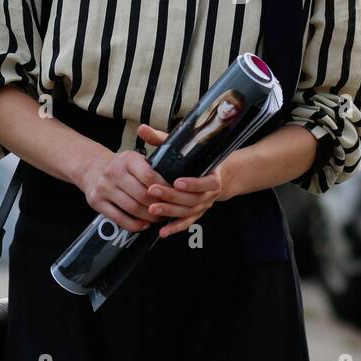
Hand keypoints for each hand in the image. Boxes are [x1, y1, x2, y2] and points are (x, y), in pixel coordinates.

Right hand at [76, 143, 167, 234]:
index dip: (164, 189)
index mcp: (127, 159)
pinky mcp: (96, 202)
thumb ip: (150, 170)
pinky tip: (143, 225)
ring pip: (132, 208)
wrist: (91, 167)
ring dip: (148, 217)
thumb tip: (173, 187)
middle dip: (158, 206)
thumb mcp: (134, 159)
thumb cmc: (120, 166)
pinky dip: (134, 225)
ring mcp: (103, 188)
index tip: (173, 196)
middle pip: (142, 195)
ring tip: (158, 219)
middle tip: (168, 212)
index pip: (149, 176)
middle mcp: (114, 172)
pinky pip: (119, 218)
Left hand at [136, 124, 233, 238]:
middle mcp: (209, 193)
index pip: (207, 182)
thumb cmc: (195, 158)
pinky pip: (186, 223)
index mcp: (212, 175)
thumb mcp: (182, 146)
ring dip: (170, 212)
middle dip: (173, 196)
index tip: (177, 181)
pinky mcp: (196, 214)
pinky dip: (175, 228)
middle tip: (153, 192)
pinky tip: (162, 232)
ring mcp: (203, 205)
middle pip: (193, 199)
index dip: (193, 183)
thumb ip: (161, 139)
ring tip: (152, 209)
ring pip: (188, 212)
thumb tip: (142, 128)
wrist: (218, 175)